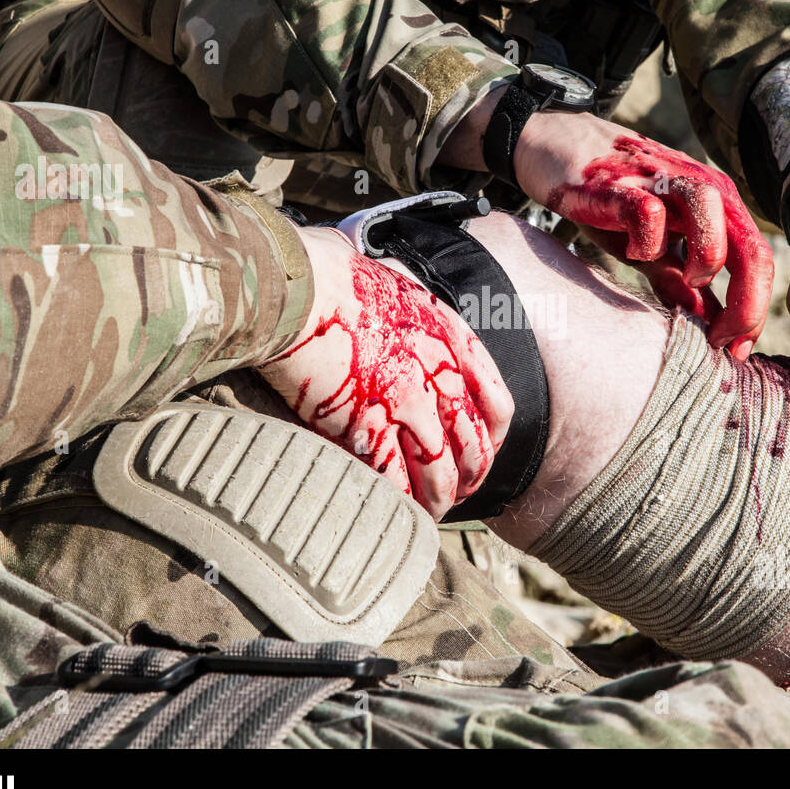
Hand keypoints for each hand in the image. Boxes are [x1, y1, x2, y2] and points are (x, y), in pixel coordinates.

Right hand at [259, 228, 513, 516]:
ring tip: (430, 515)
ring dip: (438, 499)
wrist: (294, 288)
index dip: (493, 436)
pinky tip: (394, 511)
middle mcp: (437, 373)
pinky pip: (395, 480)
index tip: (482, 451)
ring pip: (439, 470)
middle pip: (473, 444)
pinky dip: (398, 501)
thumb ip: (410, 306)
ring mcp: (405, 404)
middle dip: (470, 477)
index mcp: (448, 336)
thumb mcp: (394, 280)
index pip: (495, 400)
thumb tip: (400, 303)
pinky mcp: (367, 427)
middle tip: (459, 493)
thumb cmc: (329, 273)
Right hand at [515, 112, 773, 359]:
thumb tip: (711, 327)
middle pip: (749, 246)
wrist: (559, 147)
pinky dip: (648, 243)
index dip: (753, 312)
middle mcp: (701, 190)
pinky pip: (649, 214)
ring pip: (713, 214)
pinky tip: (634, 253)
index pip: (757, 260)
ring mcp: (664, 182)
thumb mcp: (652, 249)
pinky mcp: (622, 184)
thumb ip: (681, 283)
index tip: (735, 352)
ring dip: (708, 260)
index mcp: (717, 206)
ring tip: (688, 281)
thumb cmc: (611, 201)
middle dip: (745, 304)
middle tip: (721, 341)